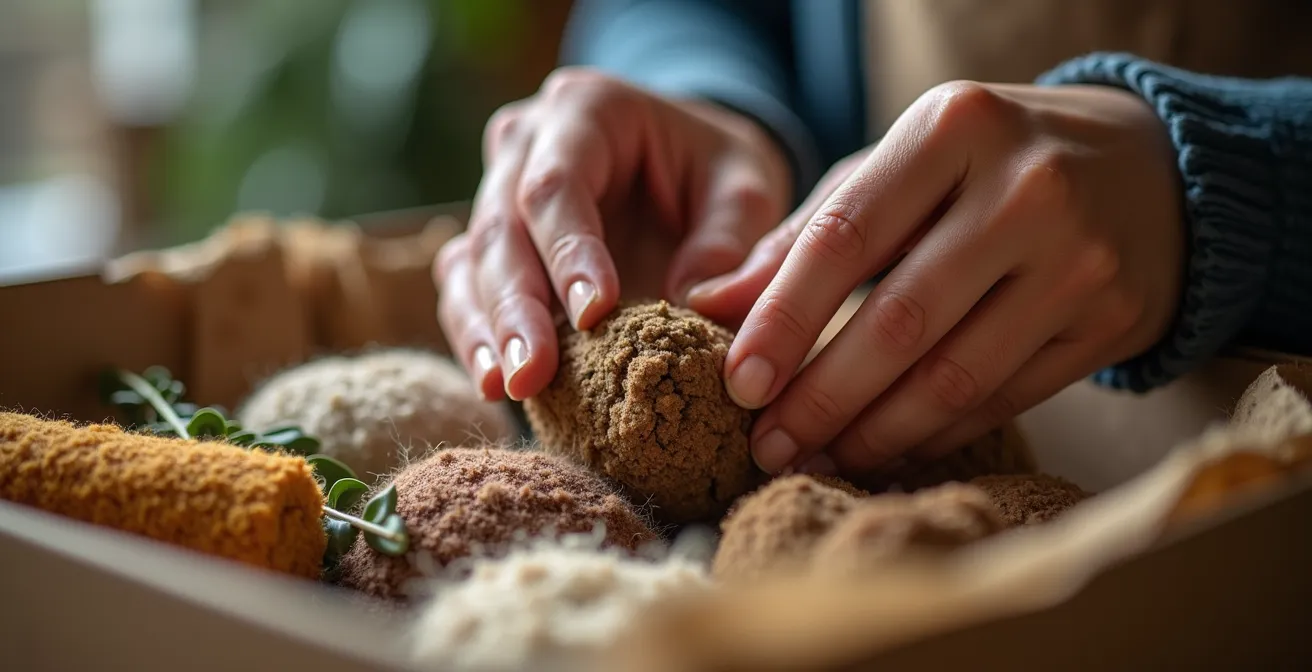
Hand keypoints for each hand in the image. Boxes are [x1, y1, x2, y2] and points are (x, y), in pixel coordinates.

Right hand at [435, 67, 790, 401]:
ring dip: (487, 329)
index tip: (593, 313)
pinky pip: (466, 290)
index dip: (568, 251)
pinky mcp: (490, 245)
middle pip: (503, 226)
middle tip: (533, 372)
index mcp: (587, 109)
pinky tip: (495, 384)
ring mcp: (498, 191)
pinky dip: (477, 337)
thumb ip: (729, 240)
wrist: (691, 168)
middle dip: (518, 306)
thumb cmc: (717, 172)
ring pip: (473, 262)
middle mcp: (526, 143)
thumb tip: (689, 304)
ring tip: (507, 387)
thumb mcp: (748, 188)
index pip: (558, 184)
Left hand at [701, 81, 1184, 476]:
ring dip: (870, 432)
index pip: (845, 237)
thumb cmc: (984, 167)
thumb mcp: (896, 169)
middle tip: (766, 443)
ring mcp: (1077, 260)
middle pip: (899, 321)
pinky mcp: (1110, 321)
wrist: (1147, 168)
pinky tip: (881, 449)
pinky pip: (1000, 399)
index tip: (738, 382)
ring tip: (814, 457)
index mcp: (953, 129)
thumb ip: (801, 235)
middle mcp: (1025, 188)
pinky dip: (931, 434)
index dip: (783, 319)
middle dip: (820, 396)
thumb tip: (706, 305)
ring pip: (952, 376)